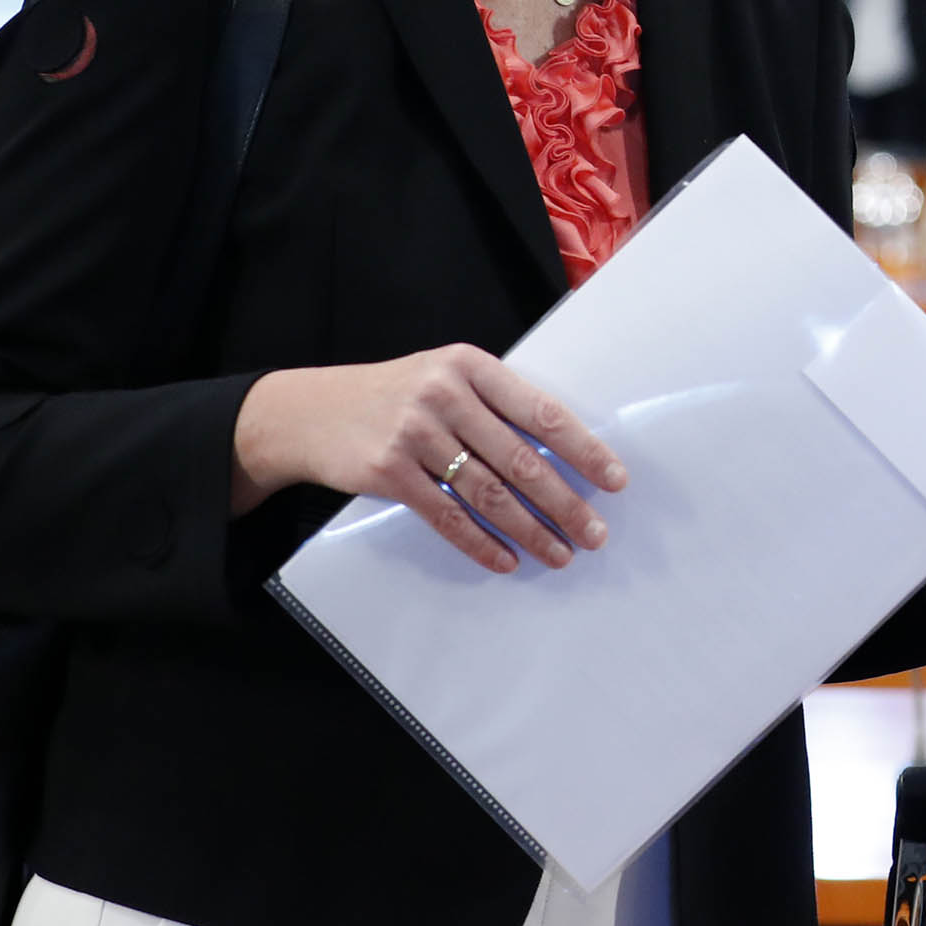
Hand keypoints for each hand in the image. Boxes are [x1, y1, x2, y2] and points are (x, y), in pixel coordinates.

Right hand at [231, 345, 627, 575]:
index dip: (583, 450)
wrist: (311, 412)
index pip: (542, 412)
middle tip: (595, 533)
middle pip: (521, 460)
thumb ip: (495, 403)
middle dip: (565, 502)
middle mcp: (445, 394)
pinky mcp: (387, 472)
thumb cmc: (396, 395)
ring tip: (561, 553)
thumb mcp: (445, 376)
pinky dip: (481, 544)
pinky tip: (507, 560)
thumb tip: (564, 451)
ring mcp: (413, 433)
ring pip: (489, 494)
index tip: (615, 480)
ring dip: (531, 530)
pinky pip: (447, 517)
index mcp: (470, 365)